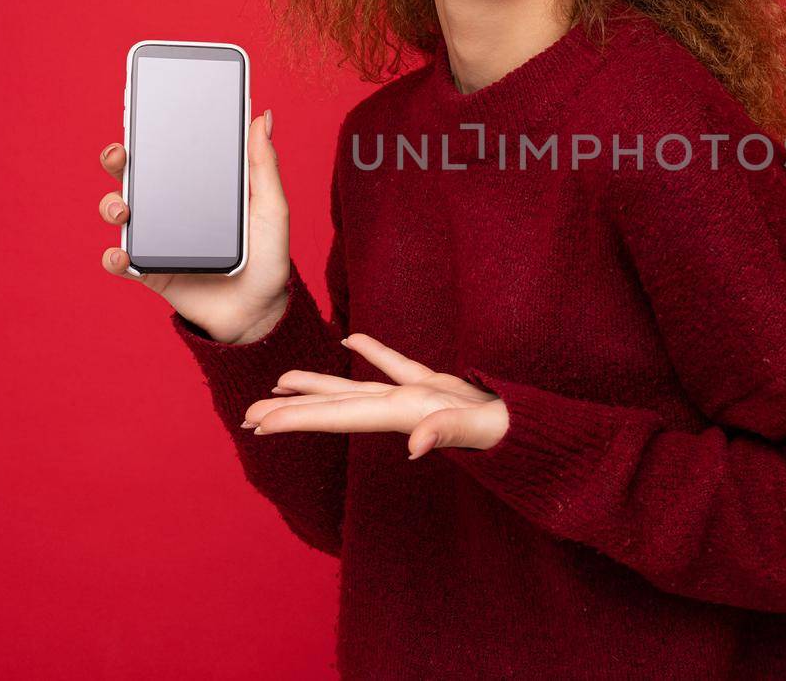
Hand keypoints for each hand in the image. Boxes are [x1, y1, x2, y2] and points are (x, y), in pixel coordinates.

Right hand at [97, 109, 291, 344]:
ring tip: (122, 209)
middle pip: (134, 175)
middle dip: (117, 159)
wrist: (259, 311)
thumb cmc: (268, 257)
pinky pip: (121, 261)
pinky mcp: (149, 270)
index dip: (151, 130)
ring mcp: (157, 238)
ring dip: (111, 204)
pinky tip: (123, 255)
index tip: (143, 111)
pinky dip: (114, 257)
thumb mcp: (271, 208)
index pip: (169, 151)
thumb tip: (263, 117)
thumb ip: (264, 164)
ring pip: (119, 212)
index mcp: (199, 186)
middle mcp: (171, 207)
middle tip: (120, 152)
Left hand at [242, 332, 510, 459]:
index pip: (338, 416)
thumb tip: (415, 444)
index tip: (258, 423)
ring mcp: (419, 397)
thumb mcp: (484, 429)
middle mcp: (403, 408)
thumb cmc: (513, 432)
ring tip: (281, 379)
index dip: (296, 418)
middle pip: (336, 408)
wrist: (539, 431)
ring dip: (318, 384)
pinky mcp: (439, 385)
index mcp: (405, 414)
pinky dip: (372, 352)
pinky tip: (352, 342)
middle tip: (247, 414)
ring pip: (356, 387)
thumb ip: (449, 432)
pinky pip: (396, 365)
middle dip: (290, 410)